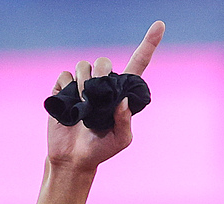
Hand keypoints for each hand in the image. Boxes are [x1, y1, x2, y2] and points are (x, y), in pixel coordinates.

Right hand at [47, 21, 163, 170]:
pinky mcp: (64, 89)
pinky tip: (69, 104)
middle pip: (103, 62)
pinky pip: (64, 76)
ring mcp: (82, 85)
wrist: (74, 158)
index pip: (138, 62)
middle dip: (101, 73)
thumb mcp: (122, 140)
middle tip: (96, 95)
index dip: (149, 43)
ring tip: (83, 104)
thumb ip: (125, 121)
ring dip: (83, 83)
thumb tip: (124, 100)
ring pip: (83, 66)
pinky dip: (66, 88)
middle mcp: (103, 85)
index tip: (160, 24)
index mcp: (121, 93)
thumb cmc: (101, 149)